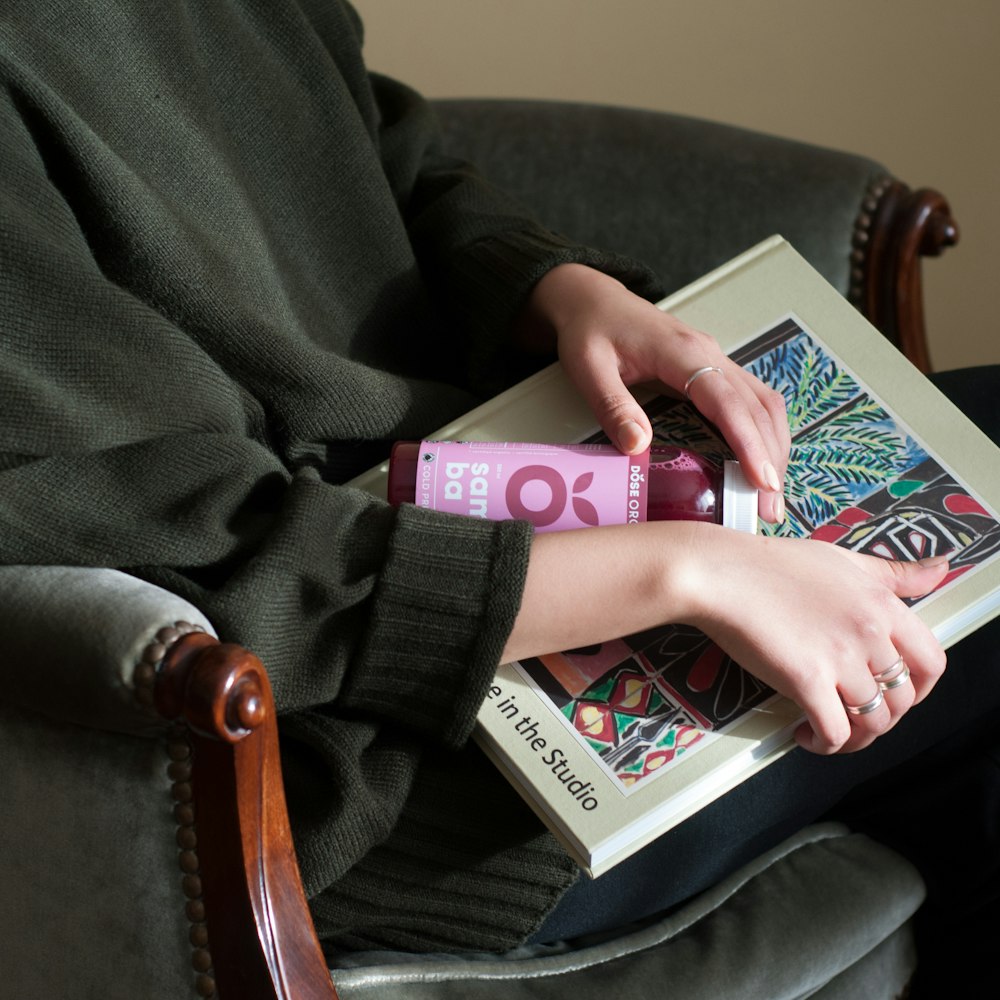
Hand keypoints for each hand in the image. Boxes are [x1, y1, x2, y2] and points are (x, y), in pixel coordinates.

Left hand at [521, 264, 788, 521]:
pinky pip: (753, 403)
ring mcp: (717, 361)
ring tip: (770, 498)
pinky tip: (761, 466)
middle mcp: (710, 354)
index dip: (749, 442)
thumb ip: (613, 406)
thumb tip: (639, 446)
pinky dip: (765, 436)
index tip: (761, 481)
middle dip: (770, 459)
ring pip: (764, 406)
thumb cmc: (589, 331)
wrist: (591, 301)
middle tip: (770, 510)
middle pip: (758, 408)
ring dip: (774, 450)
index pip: (727, 401)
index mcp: (682, 352)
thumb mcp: (588, 368)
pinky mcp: (714, 371)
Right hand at [676, 530, 949, 753]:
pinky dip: (824, 744)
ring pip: (871, 721)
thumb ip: (892, 571)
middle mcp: (870, 633)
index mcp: (883, 603)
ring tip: (826, 729)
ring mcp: (839, 658)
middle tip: (852, 714)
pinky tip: (805, 736)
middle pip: (901, 699)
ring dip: (853, 736)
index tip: (895, 694)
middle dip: (881, 717)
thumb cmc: (770, 564)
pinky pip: (833, 731)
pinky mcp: (806, 679)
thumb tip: (940, 569)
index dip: (919, 689)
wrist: (720, 573)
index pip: (930, 662)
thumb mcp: (841, 558)